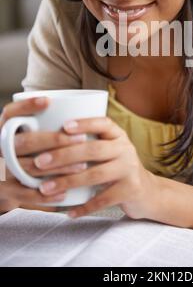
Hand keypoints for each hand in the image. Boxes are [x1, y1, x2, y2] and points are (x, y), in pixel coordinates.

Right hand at [0, 97, 88, 211]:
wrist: (0, 177)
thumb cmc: (23, 148)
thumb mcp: (23, 132)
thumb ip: (39, 123)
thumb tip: (72, 106)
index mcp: (3, 129)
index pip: (10, 113)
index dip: (27, 106)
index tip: (49, 101)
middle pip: (25, 142)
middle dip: (54, 141)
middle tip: (81, 139)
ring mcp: (0, 169)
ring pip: (28, 168)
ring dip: (57, 168)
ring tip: (81, 165)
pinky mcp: (5, 190)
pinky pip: (25, 194)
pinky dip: (45, 196)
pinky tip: (65, 193)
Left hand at [33, 116, 160, 219]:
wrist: (148, 192)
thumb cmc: (117, 167)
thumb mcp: (110, 150)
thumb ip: (89, 143)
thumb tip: (49, 142)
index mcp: (118, 135)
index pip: (103, 123)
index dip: (84, 123)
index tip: (63, 126)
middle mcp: (126, 148)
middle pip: (94, 149)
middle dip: (64, 155)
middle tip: (40, 162)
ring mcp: (130, 169)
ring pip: (96, 174)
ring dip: (68, 182)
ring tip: (46, 188)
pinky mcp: (131, 190)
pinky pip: (103, 199)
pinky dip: (84, 207)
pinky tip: (68, 212)